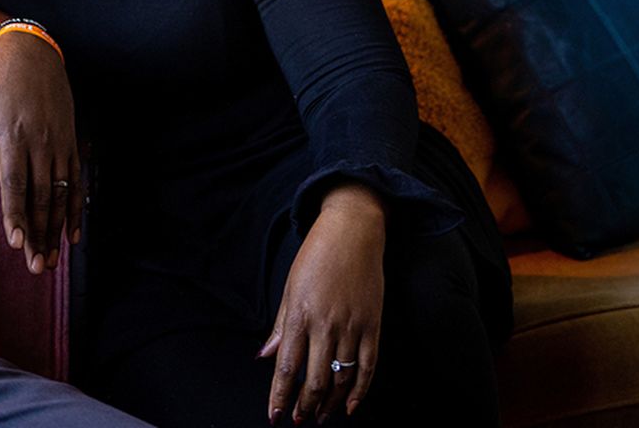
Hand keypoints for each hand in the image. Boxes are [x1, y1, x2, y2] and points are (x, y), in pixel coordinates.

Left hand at [0, 31, 81, 274]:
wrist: (32, 53)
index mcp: (12, 136)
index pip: (14, 184)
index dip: (15, 215)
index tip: (16, 243)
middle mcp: (40, 143)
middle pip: (40, 197)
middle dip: (38, 234)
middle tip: (36, 267)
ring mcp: (59, 143)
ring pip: (60, 194)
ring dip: (56, 230)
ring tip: (51, 260)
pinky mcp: (71, 143)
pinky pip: (76, 182)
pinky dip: (75, 210)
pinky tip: (72, 235)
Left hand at [261, 183, 385, 424]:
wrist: (353, 230)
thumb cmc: (317, 255)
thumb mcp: (290, 287)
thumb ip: (280, 325)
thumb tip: (265, 357)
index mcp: (300, 314)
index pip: (286, 367)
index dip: (280, 396)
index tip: (275, 416)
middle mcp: (325, 324)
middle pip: (313, 379)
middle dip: (303, 406)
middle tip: (298, 421)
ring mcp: (352, 326)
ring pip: (339, 378)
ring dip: (328, 403)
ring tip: (319, 418)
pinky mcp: (373, 325)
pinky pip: (368, 366)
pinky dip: (359, 391)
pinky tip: (350, 406)